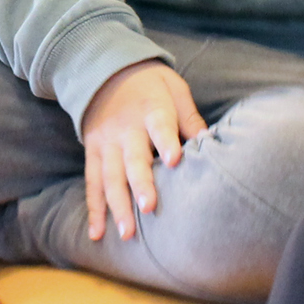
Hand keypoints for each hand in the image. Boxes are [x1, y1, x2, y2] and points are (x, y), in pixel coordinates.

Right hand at [78, 60, 207, 241]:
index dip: (166, 143)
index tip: (174, 161)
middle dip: (140, 184)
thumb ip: (190, 119)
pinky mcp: (93, 152)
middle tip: (149, 209)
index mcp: (150, 110)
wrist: (105, 70)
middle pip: (132, 159)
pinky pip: (92, 183)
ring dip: (117, 206)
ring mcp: (106, 143)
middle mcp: (125, 129)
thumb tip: (211, 145)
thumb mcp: (174, 90)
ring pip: (109, 177)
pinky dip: (94, 209)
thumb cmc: (151, 85)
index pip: (159, 126)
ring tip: (127, 233)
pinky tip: (97, 234)